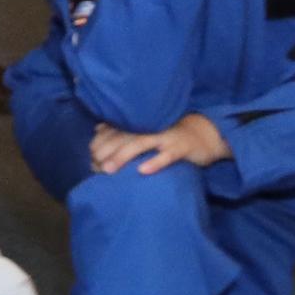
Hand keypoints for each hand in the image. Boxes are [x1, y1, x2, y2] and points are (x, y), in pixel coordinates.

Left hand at [90, 112, 233, 177]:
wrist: (206, 134)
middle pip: (122, 137)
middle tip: (93, 165)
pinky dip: (155, 162)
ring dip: (122, 156)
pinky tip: (142, 171)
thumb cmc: (170, 135)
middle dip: (105, 151)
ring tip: (108, 169)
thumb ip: (123, 129)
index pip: (114, 131)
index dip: (100, 143)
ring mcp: (165, 136)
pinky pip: (167, 155)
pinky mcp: (181, 148)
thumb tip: (98, 128)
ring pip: (140, 144)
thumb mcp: (146, 129)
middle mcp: (149, 127)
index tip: (89, 157)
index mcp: (140, 123)